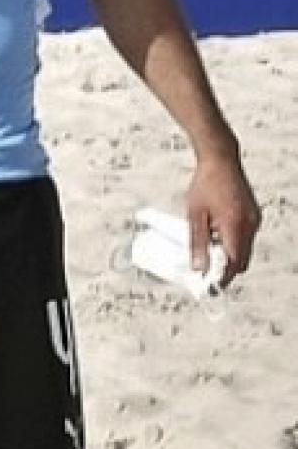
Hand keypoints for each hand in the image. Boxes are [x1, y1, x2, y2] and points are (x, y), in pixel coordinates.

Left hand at [187, 147, 259, 284]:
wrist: (220, 161)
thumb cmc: (206, 184)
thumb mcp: (194, 215)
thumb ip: (197, 243)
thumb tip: (198, 267)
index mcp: (235, 227)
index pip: (233, 263)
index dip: (221, 278)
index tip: (209, 287)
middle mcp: (250, 225)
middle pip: (241, 260)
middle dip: (224, 270)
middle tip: (204, 273)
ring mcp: (254, 220)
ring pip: (244, 250)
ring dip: (227, 256)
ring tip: (207, 252)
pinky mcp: (253, 216)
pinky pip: (245, 238)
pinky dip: (232, 244)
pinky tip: (215, 237)